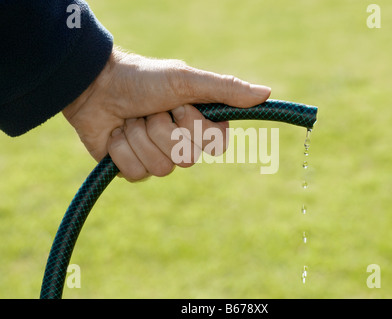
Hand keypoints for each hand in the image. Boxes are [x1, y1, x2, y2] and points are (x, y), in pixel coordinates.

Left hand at [62, 48, 270, 181]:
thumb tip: (267, 93)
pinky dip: (121, 150)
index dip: (195, 127)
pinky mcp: (134, 169)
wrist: (95, 86)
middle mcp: (182, 143)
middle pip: (187, 159)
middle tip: (149, 110)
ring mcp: (158, 158)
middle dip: (162, 130)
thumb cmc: (144, 79)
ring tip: (131, 120)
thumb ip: (225, 89)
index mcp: (199, 123)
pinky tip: (116, 134)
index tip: (179, 106)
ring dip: (140, 137)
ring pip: (161, 168)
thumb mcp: (186, 80)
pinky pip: (135, 173)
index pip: (216, 144)